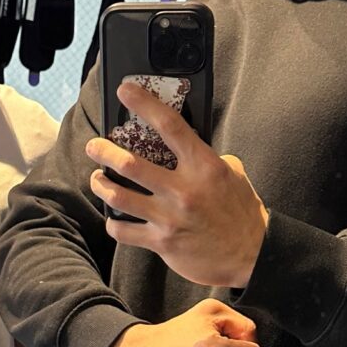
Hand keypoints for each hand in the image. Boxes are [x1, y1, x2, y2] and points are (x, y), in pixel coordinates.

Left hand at [87, 82, 269, 288]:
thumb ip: (208, 158)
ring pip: (118, 196)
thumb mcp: (233, 174)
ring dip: (100, 184)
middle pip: (130, 164)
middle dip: (104, 151)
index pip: (170, 126)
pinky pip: (123, 230)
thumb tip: (187, 143)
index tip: (125, 90)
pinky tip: (114, 217)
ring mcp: (169, 217)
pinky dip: (114, 222)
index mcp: (204, 166)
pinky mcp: (162, 242)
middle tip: (93, 146)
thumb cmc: (242, 212)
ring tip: (97, 179)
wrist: (253, 256)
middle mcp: (183, 189)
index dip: (144, 104)